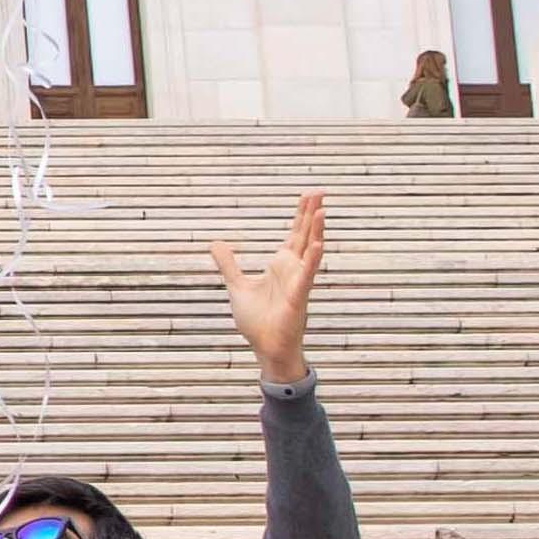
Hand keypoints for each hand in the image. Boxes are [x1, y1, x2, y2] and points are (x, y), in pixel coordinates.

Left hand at [219, 191, 326, 388]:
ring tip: (322, 210)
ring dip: (316, 232)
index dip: (300, 215)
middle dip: (311, 214)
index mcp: (281, 265)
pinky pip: (306, 276)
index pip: (294, 234)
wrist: (265, 346)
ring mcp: (298, 282)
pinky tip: (318, 244)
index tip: (309, 195)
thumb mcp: (236, 285)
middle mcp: (293, 270)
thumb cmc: (257, 320)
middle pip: (304, 235)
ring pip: (309, 252)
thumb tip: (216, 243)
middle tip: (320, 191)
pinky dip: (311, 260)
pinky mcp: (297, 297)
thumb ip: (228, 264)